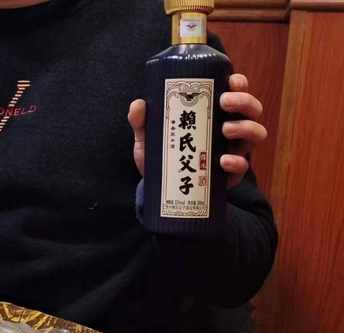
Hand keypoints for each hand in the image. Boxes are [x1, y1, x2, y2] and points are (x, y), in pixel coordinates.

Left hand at [128, 74, 266, 187]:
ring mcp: (234, 151)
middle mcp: (229, 128)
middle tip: (224, 103)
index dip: (239, 83)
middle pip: (252, 109)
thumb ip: (141, 121)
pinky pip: (243, 167)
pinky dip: (236, 162)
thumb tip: (138, 105)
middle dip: (244, 101)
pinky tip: (223, 160)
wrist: (160, 187)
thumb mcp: (148, 136)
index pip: (235, 91)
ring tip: (225, 130)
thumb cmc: (161, 154)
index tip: (230, 81)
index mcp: (213, 113)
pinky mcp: (231, 174)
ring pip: (256, 133)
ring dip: (245, 128)